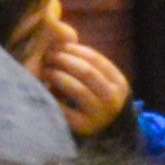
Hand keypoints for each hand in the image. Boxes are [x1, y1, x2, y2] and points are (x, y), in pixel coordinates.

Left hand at [19, 3, 129, 134]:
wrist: (103, 133)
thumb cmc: (95, 99)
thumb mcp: (100, 81)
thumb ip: (87, 61)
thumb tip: (60, 31)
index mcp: (119, 83)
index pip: (96, 59)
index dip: (75, 50)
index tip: (59, 46)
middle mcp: (113, 99)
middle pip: (86, 72)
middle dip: (64, 61)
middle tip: (49, 57)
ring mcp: (99, 115)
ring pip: (77, 89)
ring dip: (58, 76)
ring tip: (47, 71)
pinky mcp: (83, 128)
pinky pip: (64, 108)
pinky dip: (52, 96)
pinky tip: (45, 89)